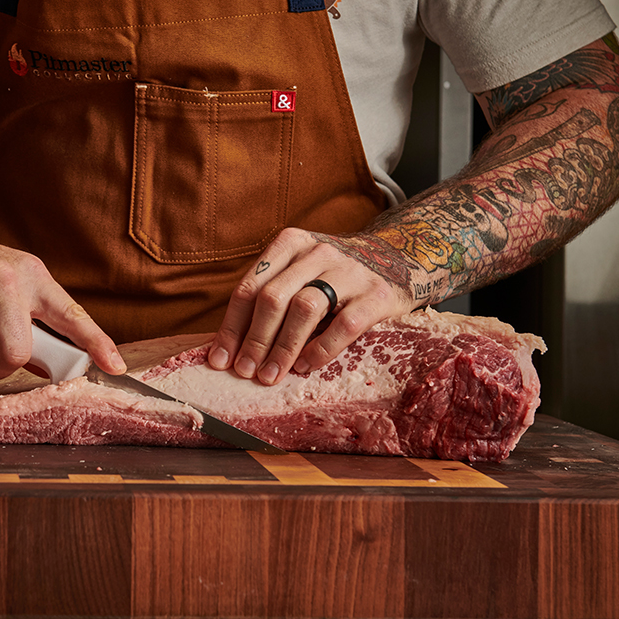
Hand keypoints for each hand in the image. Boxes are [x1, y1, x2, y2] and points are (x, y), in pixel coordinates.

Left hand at [208, 228, 418, 385]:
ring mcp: (349, 271)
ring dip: (283, 347)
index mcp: (291, 244)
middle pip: (273, 297)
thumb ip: (270, 297)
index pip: (250, 286)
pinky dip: (320, 349)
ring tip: (270, 374)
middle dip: (254, 340)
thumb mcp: (301, 272)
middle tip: (244, 371)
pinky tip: (305, 366)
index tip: (220, 358)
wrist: (398, 261)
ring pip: (304, 309)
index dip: (232, 326)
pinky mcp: (377, 294)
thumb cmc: (335, 277)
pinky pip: (343, 324)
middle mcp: (317, 252)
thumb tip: (229, 346)